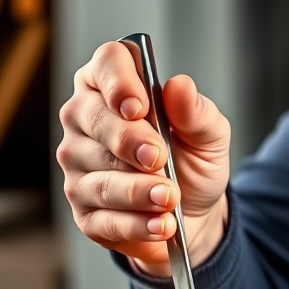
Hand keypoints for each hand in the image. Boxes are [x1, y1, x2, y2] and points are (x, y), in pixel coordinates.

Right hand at [57, 41, 230, 272]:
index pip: (107, 64)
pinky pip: (103, 218)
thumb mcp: (209, 136)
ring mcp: (79, 167)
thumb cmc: (192, 162)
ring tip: (169, 197)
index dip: (118, 81)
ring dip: (138, 189)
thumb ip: (196, 112)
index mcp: (115, 87)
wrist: (194, 213)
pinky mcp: (84, 211)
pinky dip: (136, 224)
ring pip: (99, 175)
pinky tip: (160, 224)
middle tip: (159, 158)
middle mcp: (86, 121)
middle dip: (129, 140)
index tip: (139, 106)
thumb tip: (179, 87)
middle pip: (92, 118)